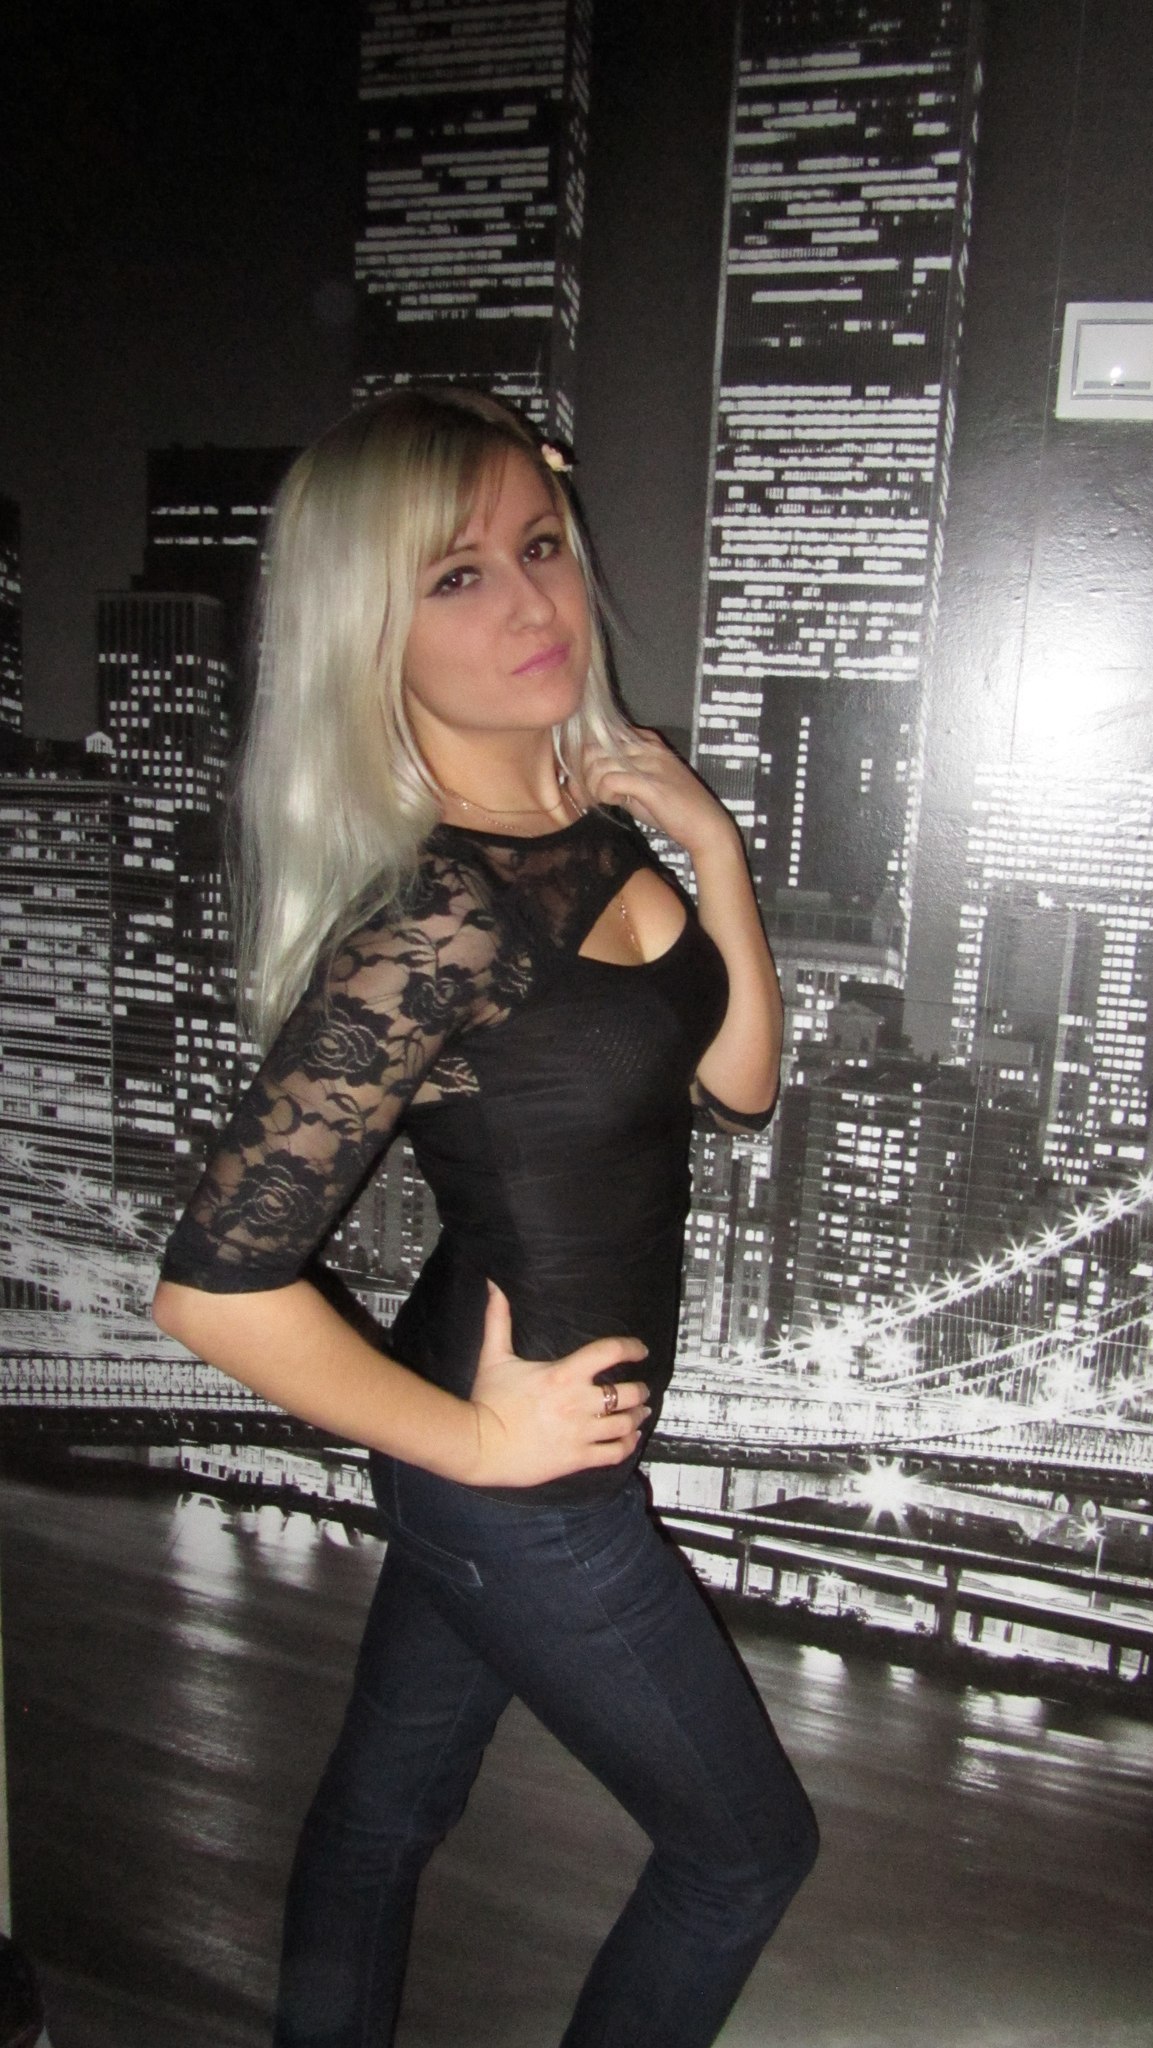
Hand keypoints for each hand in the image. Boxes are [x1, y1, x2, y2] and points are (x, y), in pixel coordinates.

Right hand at [465, 1282, 650, 1487]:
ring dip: (638, 1417)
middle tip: (642, 1389)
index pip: (609, 1352)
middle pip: (628, 1393)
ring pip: (626, 1424)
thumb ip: (498, 1319)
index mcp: (563, 1374)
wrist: (478, 1446)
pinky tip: (629, 1439)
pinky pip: (614, 1453)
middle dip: (640, 1390)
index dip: (631, 1347)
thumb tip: (495, 1285)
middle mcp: (578, 1402)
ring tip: (640, 1413)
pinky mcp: (577, 1458)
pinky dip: (628, 1445)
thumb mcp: (494, 1357)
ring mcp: (580, 1432)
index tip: (640, 1349)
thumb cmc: (487, 1401)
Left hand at [581, 728, 737, 860]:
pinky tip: (612, 803)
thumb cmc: (675, 811)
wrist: (706, 826)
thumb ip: (617, 779)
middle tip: (586, 794)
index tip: (582, 781)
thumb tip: (584, 783)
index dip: (583, 759)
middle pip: (592, 747)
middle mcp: (647, 746)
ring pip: (597, 764)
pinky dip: (602, 794)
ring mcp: (650, 763)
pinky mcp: (650, 784)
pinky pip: (610, 781)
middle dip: (581, 773)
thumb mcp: (642, 788)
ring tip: (600, 801)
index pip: (600, 736)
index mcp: (646, 741)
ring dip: (591, 786)